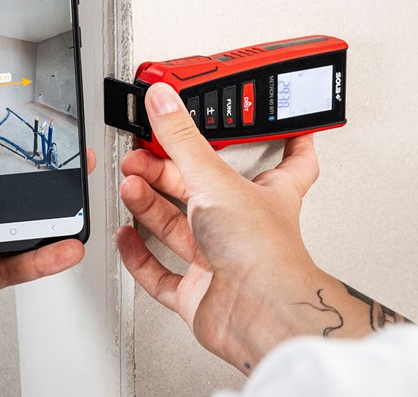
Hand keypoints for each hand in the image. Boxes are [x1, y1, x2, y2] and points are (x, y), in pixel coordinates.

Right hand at [116, 83, 362, 373]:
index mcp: (268, 193)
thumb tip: (164, 100)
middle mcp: (245, 226)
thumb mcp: (215, 179)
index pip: (289, 160)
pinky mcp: (199, 294)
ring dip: (150, 205)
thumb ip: (182, 140)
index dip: (286, 138)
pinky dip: (140, 256)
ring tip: (130, 185)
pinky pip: (161, 274)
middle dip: (169, 171)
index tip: (277, 120)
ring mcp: (221, 261)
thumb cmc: (264, 253)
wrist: (259, 315)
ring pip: (179, 228)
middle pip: (205, 190)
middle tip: (142, 156)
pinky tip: (128, 237)